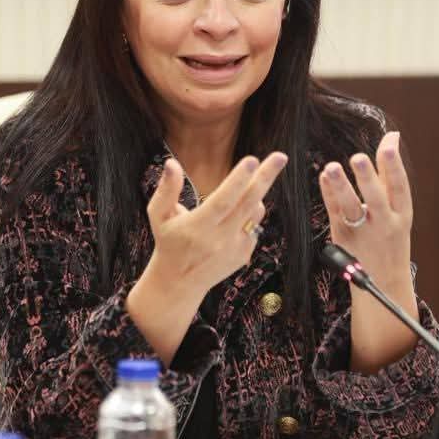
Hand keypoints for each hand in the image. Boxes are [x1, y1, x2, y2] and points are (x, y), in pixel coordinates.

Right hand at [145, 151, 288, 296]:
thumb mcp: (159, 215)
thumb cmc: (168, 241)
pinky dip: (249, 214)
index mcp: (198, 227)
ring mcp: (235, 248)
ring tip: (246, 186)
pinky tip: (233, 218)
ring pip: (255, 213)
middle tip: (280, 157)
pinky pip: (254, 226)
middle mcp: (219, 239)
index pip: (222, 201)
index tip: (251, 160)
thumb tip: (172, 163)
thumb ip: (166, 189)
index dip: (237, 180)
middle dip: (265, 178)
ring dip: (255, 194)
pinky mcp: (244, 254)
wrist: (180, 282)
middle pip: (247, 204)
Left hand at [319, 131, 412, 287]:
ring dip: (341, 187)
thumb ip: (390, 173)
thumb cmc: (390, 235)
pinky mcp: (343, 237)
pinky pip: (335, 213)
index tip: (388, 146)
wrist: (384, 281)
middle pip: (375, 199)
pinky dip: (329, 194)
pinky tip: (324, 177)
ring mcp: (363, 233)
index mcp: (401, 214)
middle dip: (367, 178)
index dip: (394, 166)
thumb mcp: (398, 209)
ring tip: (331, 168)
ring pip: (351, 209)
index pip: (399, 187)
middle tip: (358, 157)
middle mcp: (384, 223)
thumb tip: (391, 136)